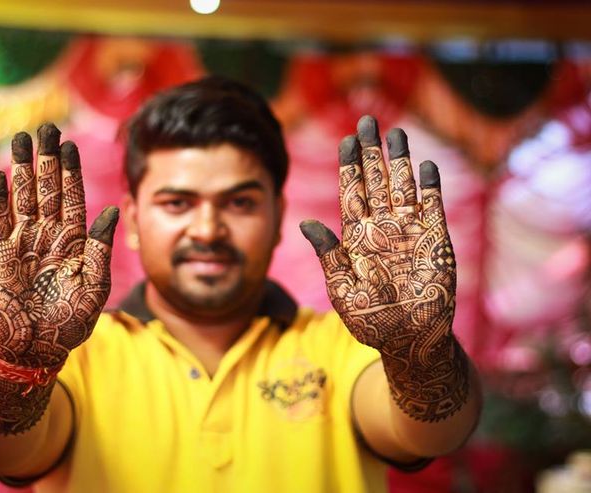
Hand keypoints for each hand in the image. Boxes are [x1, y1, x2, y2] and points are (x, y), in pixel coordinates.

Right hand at [0, 124, 117, 368]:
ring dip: (23, 168)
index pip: (72, 198)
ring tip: (23, 139)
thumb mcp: (94, 287)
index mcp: (74, 242)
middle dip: (48, 159)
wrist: (33, 349)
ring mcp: (22, 242)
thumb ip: (101, 249)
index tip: (70, 145)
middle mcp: (48, 236)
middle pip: (48, 189)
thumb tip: (112, 211)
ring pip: (23, 197)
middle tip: (48, 127)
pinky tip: (0, 175)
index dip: (70, 172)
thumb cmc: (69, 323)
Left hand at [301, 115, 466, 421]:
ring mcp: (409, 232)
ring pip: (403, 187)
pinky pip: (432, 207)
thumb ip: (328, 254)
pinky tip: (425, 166)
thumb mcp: (342, 288)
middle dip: (371, 151)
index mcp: (356, 237)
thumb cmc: (371, 320)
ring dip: (399, 160)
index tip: (346, 140)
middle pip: (376, 180)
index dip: (349, 166)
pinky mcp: (435, 241)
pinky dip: (430, 187)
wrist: (410, 341)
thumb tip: (304, 222)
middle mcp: (382, 228)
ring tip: (395, 132)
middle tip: (367, 121)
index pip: (351, 192)